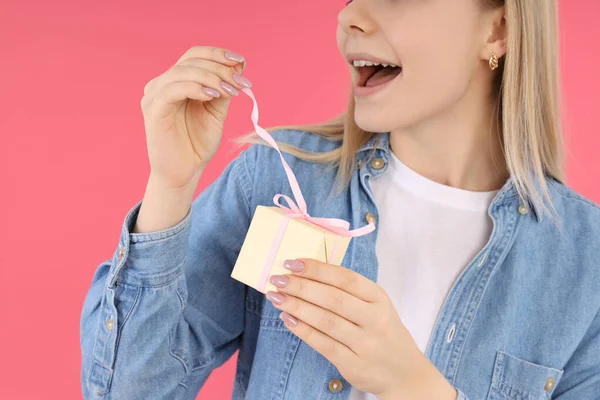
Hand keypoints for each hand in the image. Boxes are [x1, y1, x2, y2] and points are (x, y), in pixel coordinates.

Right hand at [141, 46, 249, 188]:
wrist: (185, 172)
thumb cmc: (198, 143)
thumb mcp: (217, 111)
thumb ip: (224, 88)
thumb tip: (239, 64)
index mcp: (176, 81)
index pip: (195, 55)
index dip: (218, 54)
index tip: (241, 61)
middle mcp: (162, 84)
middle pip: (191, 61)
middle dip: (220, 69)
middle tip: (241, 82)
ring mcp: (154, 95)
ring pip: (183, 72)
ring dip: (211, 78)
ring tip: (230, 91)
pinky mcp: (153, 109)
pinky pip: (172, 90)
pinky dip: (195, 88)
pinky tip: (212, 96)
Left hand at [265, 258, 457, 399]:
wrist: (405, 372)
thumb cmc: (383, 331)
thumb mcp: (376, 305)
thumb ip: (348, 290)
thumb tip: (307, 272)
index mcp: (379, 297)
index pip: (345, 278)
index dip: (317, 269)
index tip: (292, 263)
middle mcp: (375, 319)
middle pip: (332, 298)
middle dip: (301, 286)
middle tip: (277, 279)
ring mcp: (366, 344)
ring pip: (325, 321)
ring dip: (297, 307)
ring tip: (276, 297)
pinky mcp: (354, 365)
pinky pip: (323, 344)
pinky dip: (302, 330)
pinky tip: (288, 319)